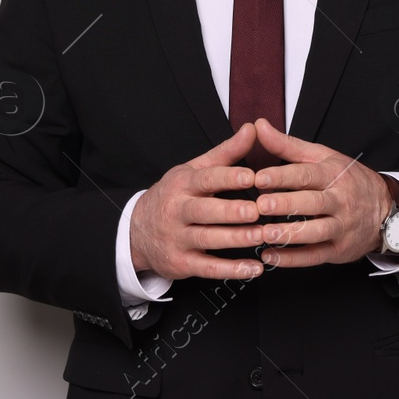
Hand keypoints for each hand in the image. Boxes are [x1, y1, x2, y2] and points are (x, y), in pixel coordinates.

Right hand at [129, 122, 267, 281]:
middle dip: (231, 211)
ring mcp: (178, 239)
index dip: (228, 178)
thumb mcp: (194, 170)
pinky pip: (208, 268)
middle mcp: (177, 211)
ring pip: (208, 239)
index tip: (251, 176)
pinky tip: (254, 268)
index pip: (205, 179)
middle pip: (205, 211)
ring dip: (236, 239)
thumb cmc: (175, 195)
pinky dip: (232, 270)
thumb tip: (253, 128)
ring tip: (262, 236)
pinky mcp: (182, 264)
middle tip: (257, 210)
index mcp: (182, 184)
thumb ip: (226, 153)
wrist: (136, 231)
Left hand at [248, 118, 392, 267]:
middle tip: (261, 205)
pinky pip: (315, 256)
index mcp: (333, 174)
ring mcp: (341, 227)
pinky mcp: (339, 249)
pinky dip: (292, 259)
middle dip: (286, 204)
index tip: (259, 178)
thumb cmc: (346, 179)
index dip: (282, 176)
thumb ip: (287, 145)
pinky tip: (270, 257)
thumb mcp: (321, 157)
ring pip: (315, 232)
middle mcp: (339, 200)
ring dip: (289, 235)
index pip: (306, 174)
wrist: (385, 209)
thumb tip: (259, 125)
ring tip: (263, 234)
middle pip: (312, 203)